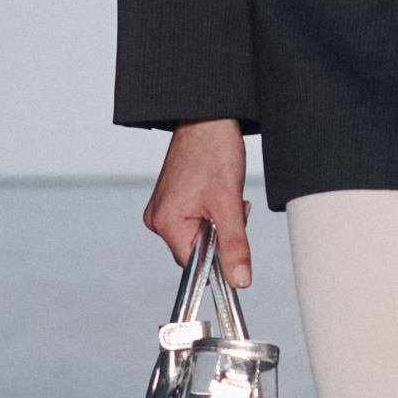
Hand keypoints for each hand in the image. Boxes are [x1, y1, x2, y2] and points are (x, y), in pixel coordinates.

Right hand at [143, 118, 252, 287]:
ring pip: (197, 234)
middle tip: (230, 206)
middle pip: (195, 249)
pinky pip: (193, 219)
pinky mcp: (171, 199)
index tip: (234, 241)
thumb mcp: (229, 202)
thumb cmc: (214, 150)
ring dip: (216, 221)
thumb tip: (240, 280)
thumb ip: (234, 244)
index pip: (193, 264)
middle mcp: (157, 218)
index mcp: (165, 222)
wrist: (209, 117)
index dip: (217, 256)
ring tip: (223, 194)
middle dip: (219, 233)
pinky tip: (215, 191)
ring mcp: (162, 208)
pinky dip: (210, 211)